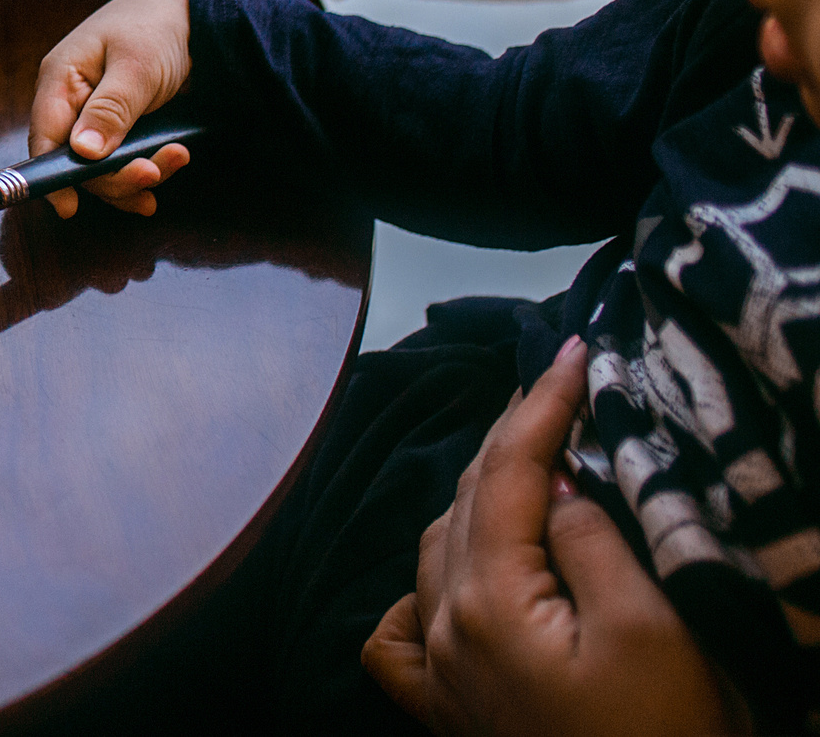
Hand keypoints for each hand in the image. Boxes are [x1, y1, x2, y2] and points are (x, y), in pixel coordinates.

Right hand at [26, 0, 192, 216]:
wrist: (198, 14)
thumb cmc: (157, 26)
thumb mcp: (136, 66)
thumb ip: (110, 110)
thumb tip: (81, 153)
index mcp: (61, 80)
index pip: (44, 137)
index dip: (52, 174)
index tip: (69, 207)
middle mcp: (74, 102)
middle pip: (76, 161)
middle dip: (114, 176)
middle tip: (152, 174)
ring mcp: (99, 116)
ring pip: (104, 166)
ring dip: (138, 173)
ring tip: (176, 160)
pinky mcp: (125, 126)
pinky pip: (125, 160)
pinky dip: (147, 169)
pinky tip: (168, 167)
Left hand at [361, 339, 744, 736]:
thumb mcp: (651, 632)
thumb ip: (588, 542)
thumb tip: (548, 482)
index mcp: (488, 599)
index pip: (505, 472)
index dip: (540, 405)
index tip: (571, 353)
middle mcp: (445, 628)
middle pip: (464, 503)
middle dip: (508, 442)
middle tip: (556, 394)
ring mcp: (440, 673)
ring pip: (435, 552)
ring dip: (474, 500)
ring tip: (526, 464)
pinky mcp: (446, 712)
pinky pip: (402, 634)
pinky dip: (422, 589)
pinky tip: (452, 576)